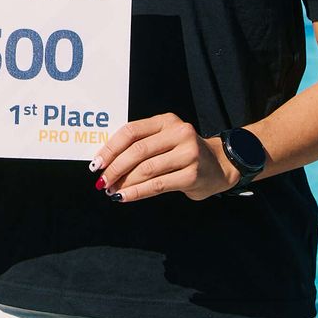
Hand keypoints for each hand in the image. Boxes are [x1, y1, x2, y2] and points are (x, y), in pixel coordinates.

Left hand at [94, 113, 238, 203]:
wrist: (220, 166)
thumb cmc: (184, 154)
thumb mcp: (165, 140)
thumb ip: (141, 144)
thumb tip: (105, 162)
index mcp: (167, 121)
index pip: (131, 131)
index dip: (110, 147)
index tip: (96, 163)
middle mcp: (179, 133)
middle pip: (137, 150)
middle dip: (115, 167)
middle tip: (102, 180)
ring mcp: (188, 153)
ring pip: (146, 169)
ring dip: (124, 182)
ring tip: (112, 190)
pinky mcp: (192, 174)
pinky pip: (157, 185)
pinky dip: (137, 192)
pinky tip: (124, 197)